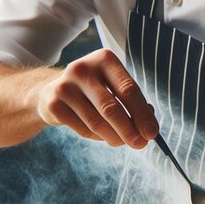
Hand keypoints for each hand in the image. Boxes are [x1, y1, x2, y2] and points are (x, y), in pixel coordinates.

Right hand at [35, 49, 158, 147]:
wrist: (53, 91)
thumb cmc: (95, 89)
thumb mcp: (115, 87)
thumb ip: (134, 103)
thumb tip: (149, 126)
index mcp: (104, 59)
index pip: (128, 89)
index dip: (142, 113)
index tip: (152, 132)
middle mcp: (82, 69)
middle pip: (111, 108)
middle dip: (129, 130)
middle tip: (141, 144)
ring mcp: (65, 86)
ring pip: (97, 122)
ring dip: (115, 137)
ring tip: (123, 142)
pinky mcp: (53, 104)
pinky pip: (83, 129)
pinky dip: (98, 137)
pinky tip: (103, 135)